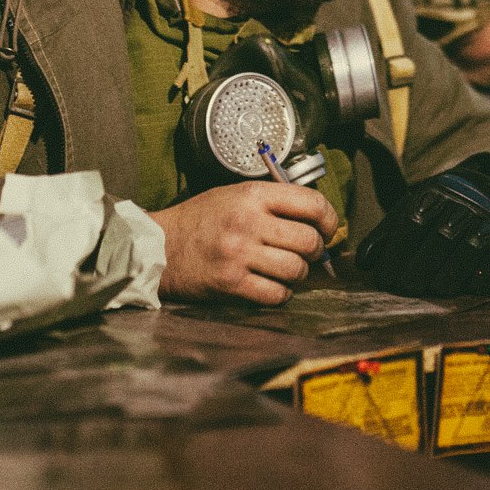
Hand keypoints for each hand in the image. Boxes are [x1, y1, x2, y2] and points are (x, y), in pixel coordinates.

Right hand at [148, 182, 337, 304]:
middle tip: (309, 253)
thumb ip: (273, 203)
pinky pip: (275, 294)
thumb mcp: (235, 195)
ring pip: (296, 270)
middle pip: (309, 241)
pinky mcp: (231, 283)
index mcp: (253, 195)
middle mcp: (248, 222)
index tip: (329, 228)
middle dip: (316, 251)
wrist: (160, 246)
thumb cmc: (200, 219)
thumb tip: (316, 220)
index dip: (330, 218)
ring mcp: (239, 254)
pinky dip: (281, 294)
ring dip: (299, 274)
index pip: (312, 203)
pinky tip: (272, 286)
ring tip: (288, 270)